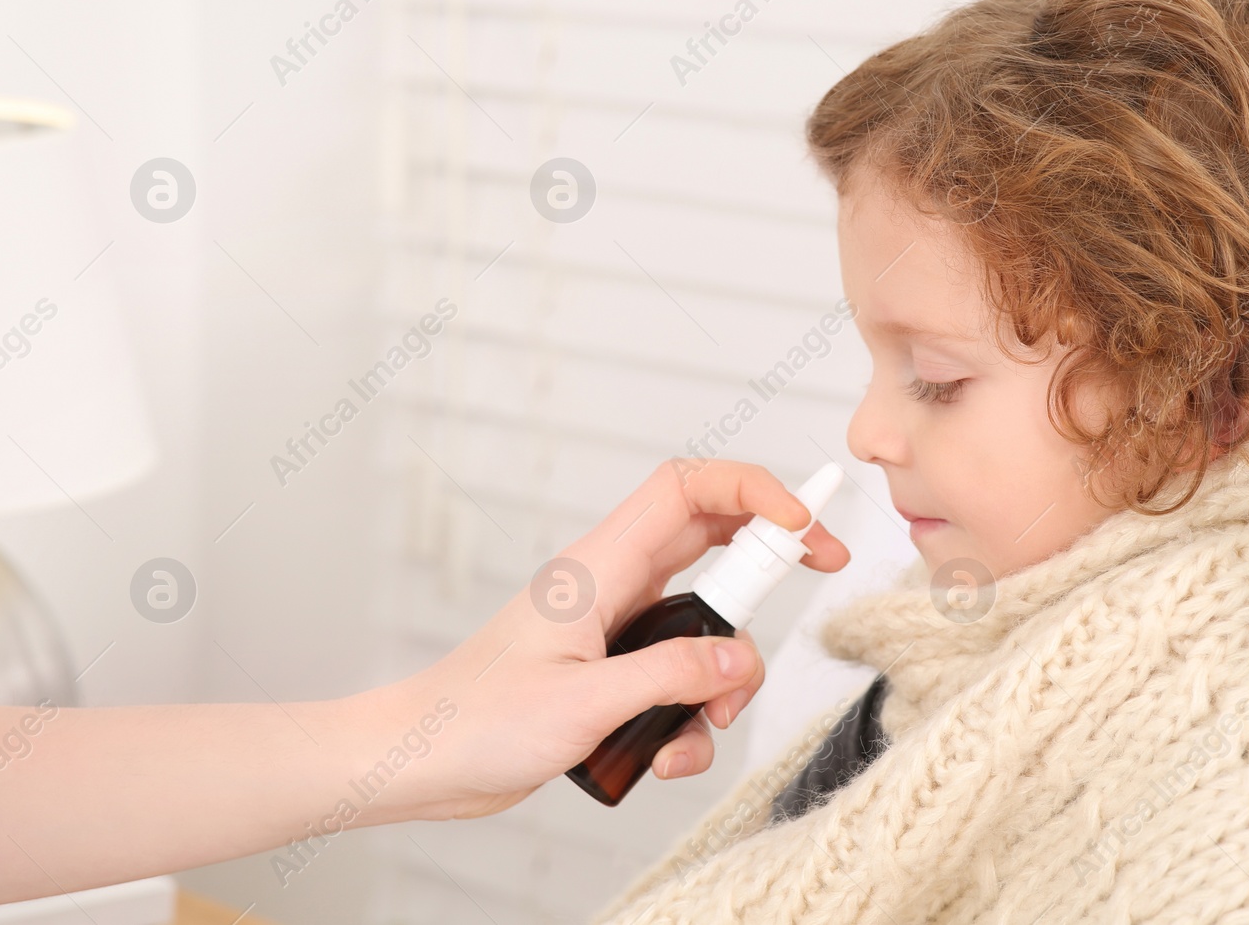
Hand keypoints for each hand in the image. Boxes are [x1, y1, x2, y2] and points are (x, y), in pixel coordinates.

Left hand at [365, 458, 849, 820]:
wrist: (422, 762)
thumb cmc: (475, 722)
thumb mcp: (583, 703)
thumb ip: (668, 677)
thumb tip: (739, 661)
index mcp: (600, 566)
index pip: (686, 489)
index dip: (751, 488)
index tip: (802, 524)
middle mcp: (616, 584)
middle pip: (716, 539)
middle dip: (772, 562)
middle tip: (827, 571)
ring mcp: (619, 625)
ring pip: (709, 621)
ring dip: (726, 673)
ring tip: (705, 722)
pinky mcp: (617, 668)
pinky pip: (682, 675)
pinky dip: (691, 715)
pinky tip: (666, 756)